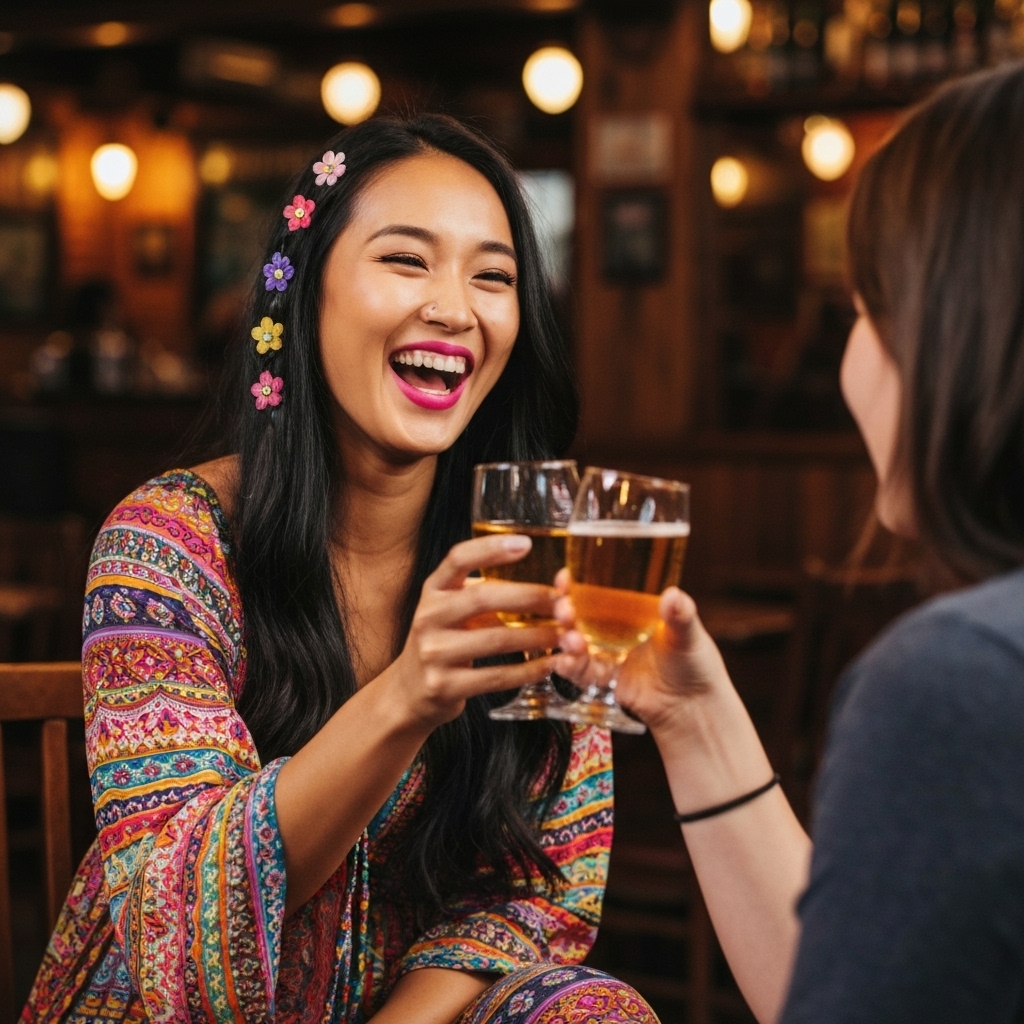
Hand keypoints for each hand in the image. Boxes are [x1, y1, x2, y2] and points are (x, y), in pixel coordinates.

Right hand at [385, 534, 559, 730]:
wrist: (408, 693)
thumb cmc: (443, 643)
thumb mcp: (450, 610)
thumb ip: (483, 595)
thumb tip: (547, 588)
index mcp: (433, 591)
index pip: (458, 559)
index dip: (491, 549)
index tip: (527, 544)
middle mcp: (428, 617)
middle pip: (483, 597)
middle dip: (528, 596)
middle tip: (561, 601)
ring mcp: (433, 653)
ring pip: (496, 640)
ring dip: (537, 636)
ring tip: (564, 635)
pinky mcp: (443, 686)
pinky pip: (495, 677)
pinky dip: (527, 671)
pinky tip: (548, 665)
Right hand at [552, 570, 732, 736]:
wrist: (695, 707)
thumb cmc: (696, 664)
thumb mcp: (689, 635)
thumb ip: (680, 615)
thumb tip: (673, 595)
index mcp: (630, 610)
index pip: (597, 591)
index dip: (576, 583)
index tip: (564, 577)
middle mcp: (613, 629)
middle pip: (578, 614)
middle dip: (564, 610)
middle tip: (565, 610)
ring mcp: (606, 654)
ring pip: (575, 642)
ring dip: (566, 639)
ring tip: (573, 642)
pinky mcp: (603, 680)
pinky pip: (581, 672)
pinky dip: (570, 667)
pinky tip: (565, 663)